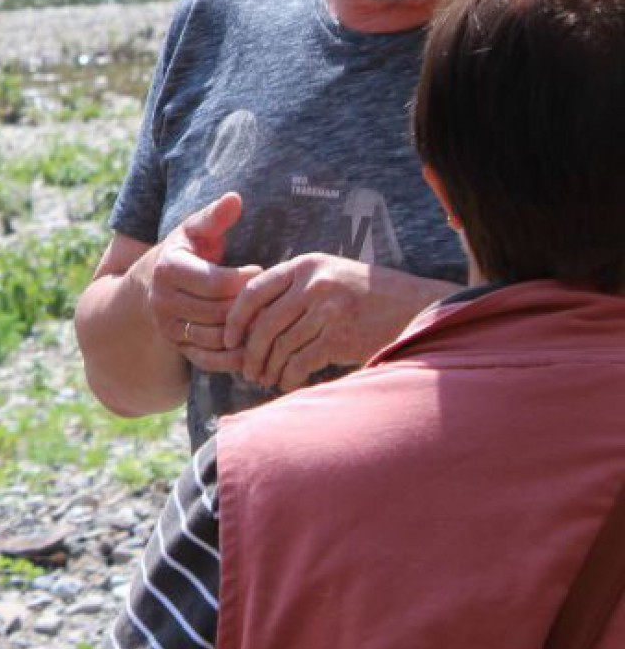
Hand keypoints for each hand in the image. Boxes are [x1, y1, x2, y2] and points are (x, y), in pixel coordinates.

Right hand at [139, 193, 259, 375]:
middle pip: (219, 311)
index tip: (262, 269)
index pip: (217, 282)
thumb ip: (214, 217)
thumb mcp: (192, 231)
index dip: (246, 278)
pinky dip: (233, 356)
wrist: (147, 286)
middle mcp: (163, 301)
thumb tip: (235, 198)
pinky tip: (253, 343)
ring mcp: (169, 327)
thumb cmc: (181, 252)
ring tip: (267, 318)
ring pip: (217, 337)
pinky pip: (209, 359)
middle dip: (249, 306)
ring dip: (245, 332)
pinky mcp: (177, 346)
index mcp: (169, 270)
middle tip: (273, 298)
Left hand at [226, 253, 399, 390]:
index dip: (235, 318)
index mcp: (306, 265)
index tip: (229, 338)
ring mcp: (328, 309)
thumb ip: (296, 287)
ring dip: (268, 368)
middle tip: (246, 370)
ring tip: (265, 379)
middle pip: (264, 323)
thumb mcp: (331, 275)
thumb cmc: (369, 296)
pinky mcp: (340, 336)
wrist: (419, 308)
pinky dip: (289, 377)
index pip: (253, 291)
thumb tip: (251, 318)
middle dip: (250, 352)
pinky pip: (300, 362)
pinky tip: (288, 383)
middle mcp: (314, 284)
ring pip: (280, 346)